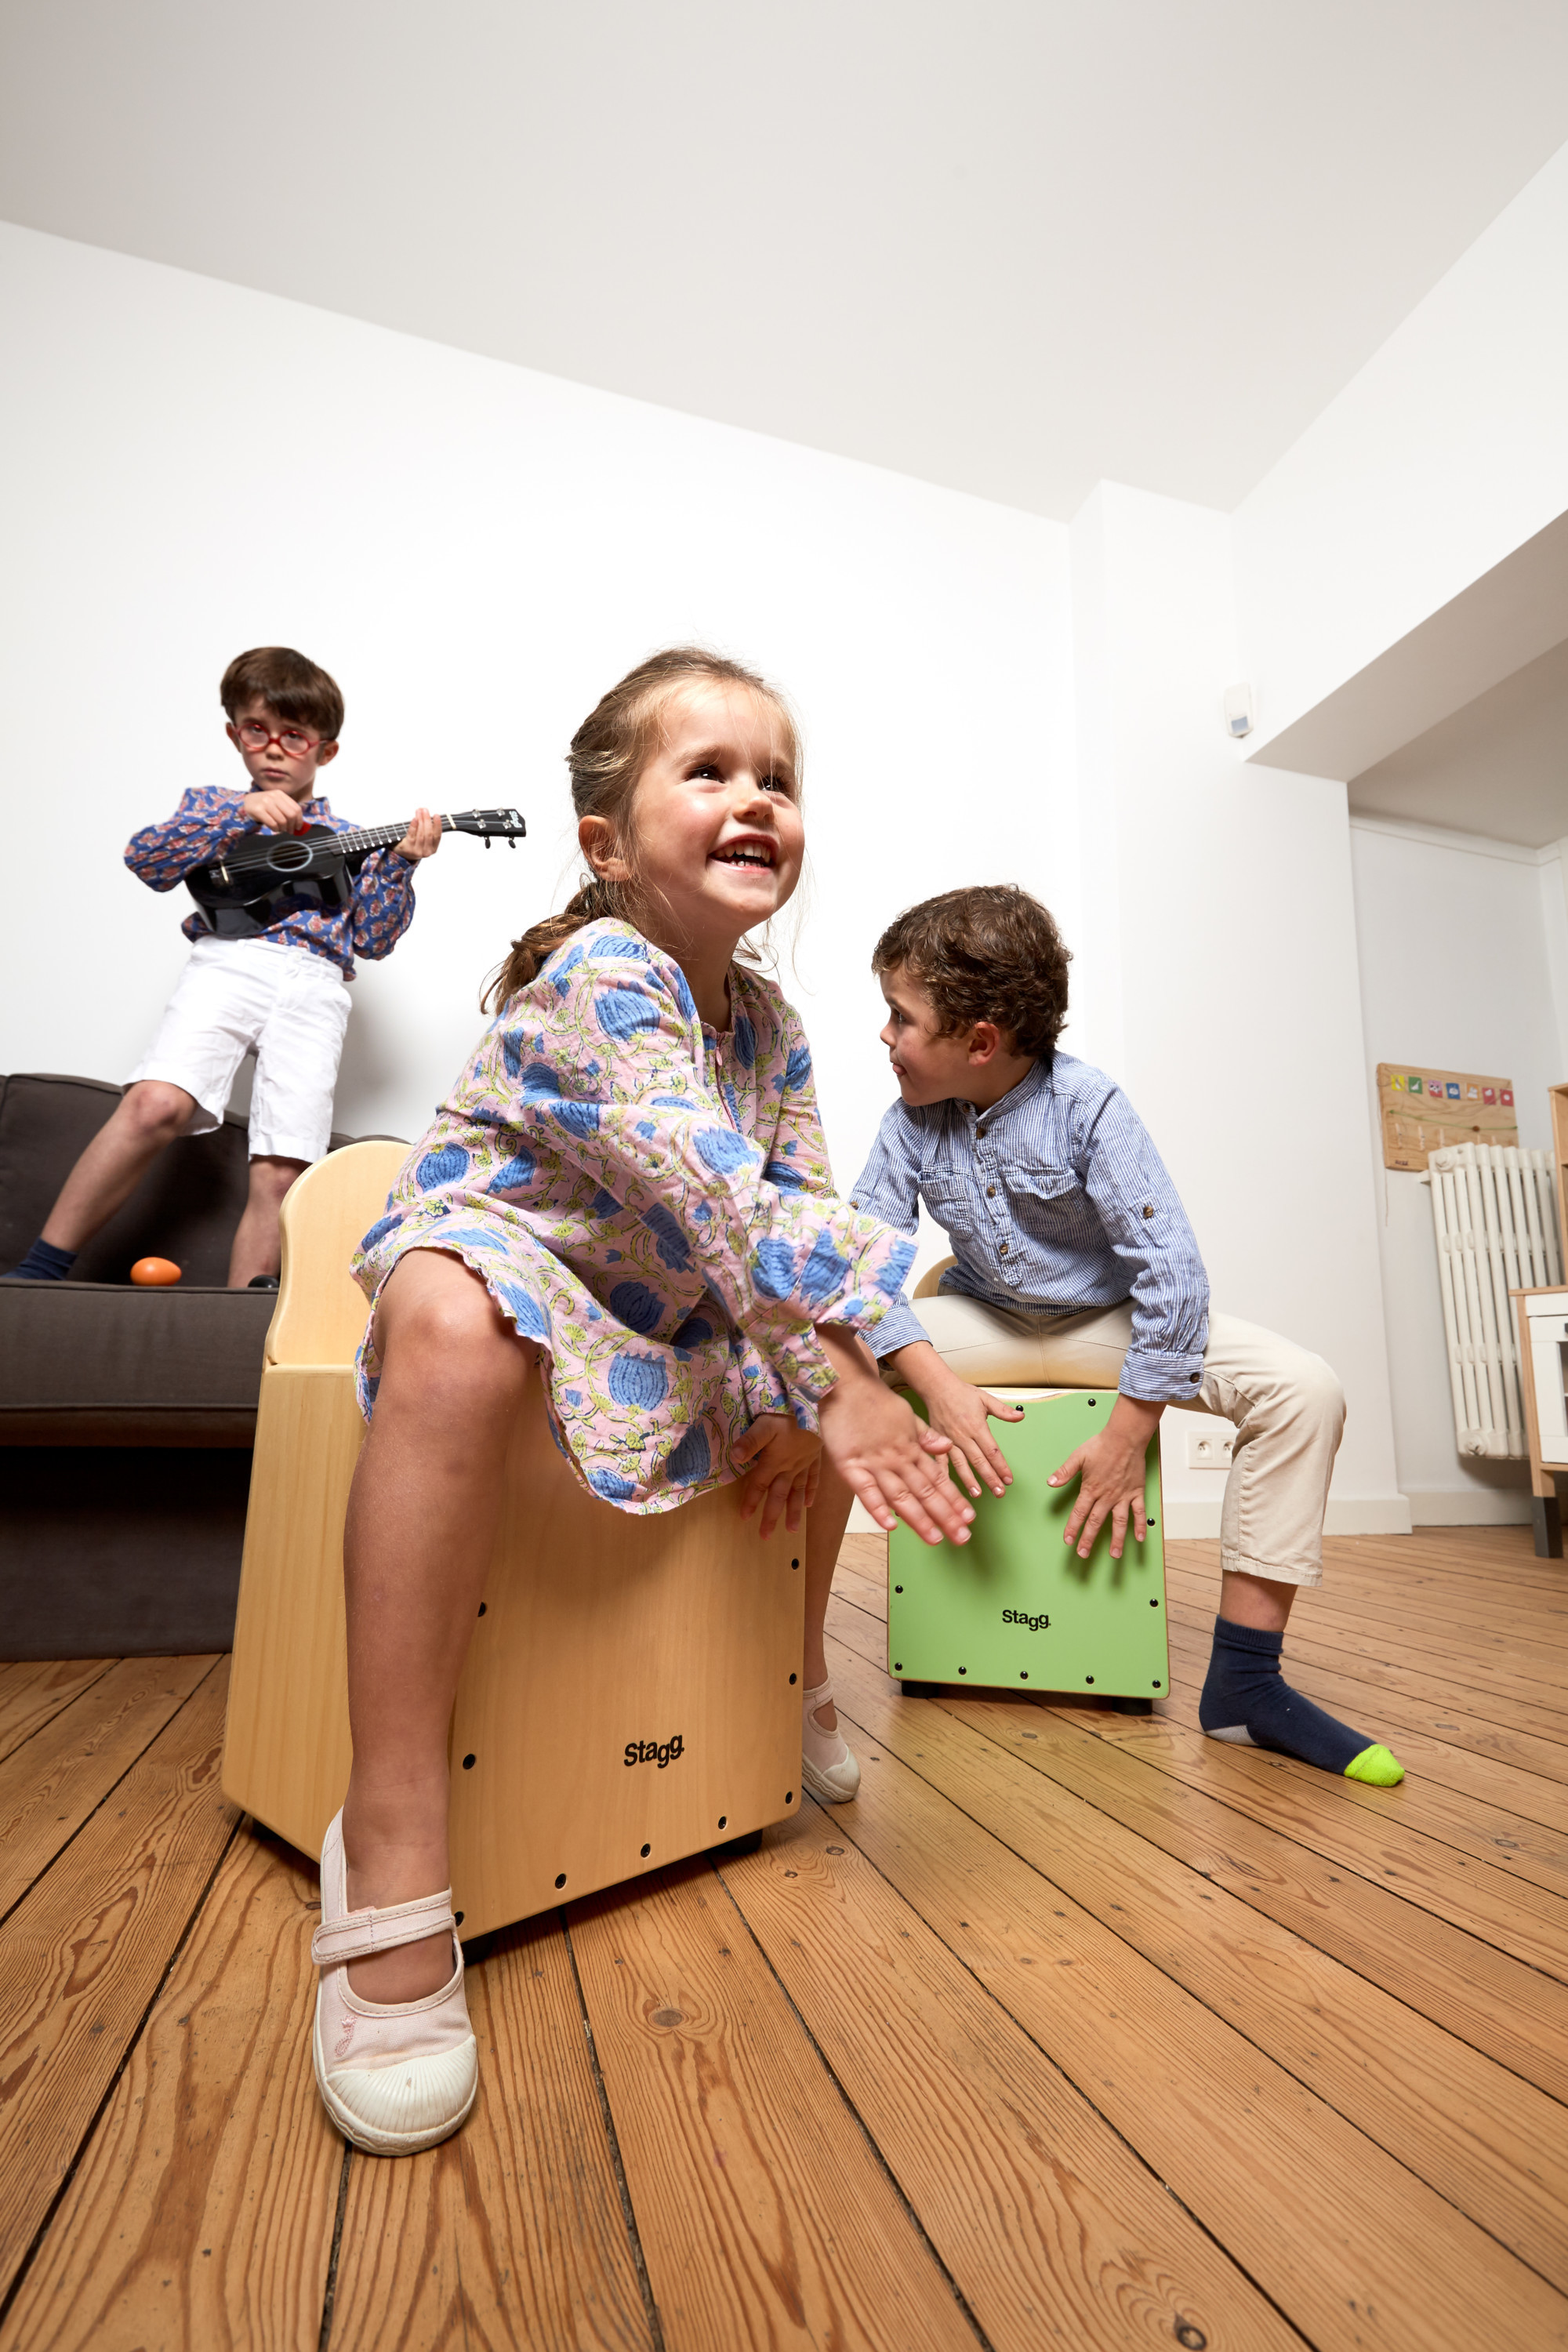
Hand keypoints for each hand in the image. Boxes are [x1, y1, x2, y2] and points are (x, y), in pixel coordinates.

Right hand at [242, 788, 304, 834]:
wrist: (245, 802)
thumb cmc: (263, 804)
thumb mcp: (275, 802)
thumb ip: (286, 810)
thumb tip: (299, 823)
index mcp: (280, 794)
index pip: (296, 808)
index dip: (299, 820)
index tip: (298, 827)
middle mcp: (274, 797)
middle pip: (291, 815)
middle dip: (292, 826)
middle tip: (290, 830)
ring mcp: (266, 802)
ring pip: (282, 820)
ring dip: (283, 828)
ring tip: (281, 829)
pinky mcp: (258, 810)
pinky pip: (273, 823)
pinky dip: (276, 829)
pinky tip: (275, 829)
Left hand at [393, 807, 442, 860]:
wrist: (402, 853)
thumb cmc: (414, 843)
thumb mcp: (424, 839)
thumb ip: (427, 829)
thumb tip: (427, 814)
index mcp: (433, 849)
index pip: (437, 836)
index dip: (437, 825)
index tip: (436, 815)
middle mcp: (426, 852)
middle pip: (428, 833)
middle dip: (427, 820)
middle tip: (425, 810)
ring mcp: (417, 851)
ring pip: (421, 834)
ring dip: (420, 820)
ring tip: (419, 811)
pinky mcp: (407, 849)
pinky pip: (411, 835)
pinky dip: (413, 826)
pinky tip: (415, 819)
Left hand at [733, 1413, 820, 1538]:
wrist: (816, 1406)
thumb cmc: (787, 1414)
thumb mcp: (765, 1424)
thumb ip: (750, 1441)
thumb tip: (734, 1458)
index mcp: (774, 1462)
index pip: (759, 1485)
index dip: (751, 1501)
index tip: (744, 1518)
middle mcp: (789, 1468)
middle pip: (778, 1496)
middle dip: (772, 1516)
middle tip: (766, 1536)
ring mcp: (804, 1464)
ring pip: (797, 1492)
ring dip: (794, 1511)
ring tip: (792, 1530)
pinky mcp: (815, 1457)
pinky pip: (814, 1479)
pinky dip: (811, 1492)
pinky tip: (810, 1504)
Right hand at [816, 1326, 974, 1546]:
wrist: (846, 1382)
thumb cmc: (875, 1401)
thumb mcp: (907, 1415)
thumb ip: (926, 1436)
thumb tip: (947, 1448)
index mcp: (912, 1448)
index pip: (938, 1479)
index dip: (954, 1499)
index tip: (969, 1517)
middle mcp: (897, 1458)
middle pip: (925, 1492)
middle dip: (945, 1516)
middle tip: (962, 1537)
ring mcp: (874, 1462)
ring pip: (901, 1496)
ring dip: (920, 1519)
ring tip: (936, 1538)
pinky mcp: (849, 1464)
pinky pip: (866, 1490)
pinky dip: (878, 1508)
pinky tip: (892, 1525)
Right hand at [885, 1341, 1022, 1498]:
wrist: (937, 1388)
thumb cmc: (961, 1393)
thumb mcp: (985, 1399)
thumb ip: (1003, 1411)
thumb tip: (1021, 1416)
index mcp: (977, 1427)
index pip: (992, 1451)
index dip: (1001, 1466)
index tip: (1009, 1479)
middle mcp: (963, 1436)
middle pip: (979, 1461)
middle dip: (990, 1478)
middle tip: (999, 1492)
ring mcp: (949, 1441)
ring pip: (961, 1464)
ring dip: (969, 1480)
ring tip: (978, 1494)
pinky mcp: (937, 1442)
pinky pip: (941, 1460)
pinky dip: (943, 1473)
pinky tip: (947, 1486)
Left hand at [1049, 1393, 1162, 1559]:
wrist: (1125, 1438)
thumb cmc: (1102, 1445)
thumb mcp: (1078, 1456)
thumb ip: (1064, 1472)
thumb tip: (1050, 1482)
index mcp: (1091, 1489)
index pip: (1079, 1513)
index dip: (1073, 1528)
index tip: (1068, 1541)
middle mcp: (1107, 1496)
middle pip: (1096, 1522)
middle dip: (1088, 1539)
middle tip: (1083, 1554)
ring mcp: (1123, 1496)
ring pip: (1119, 1522)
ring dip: (1116, 1540)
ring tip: (1114, 1555)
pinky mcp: (1136, 1492)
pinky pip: (1139, 1512)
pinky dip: (1140, 1526)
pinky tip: (1139, 1538)